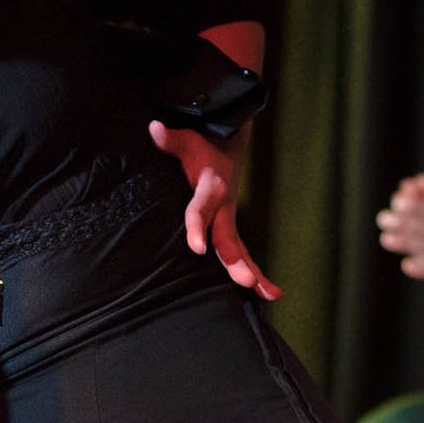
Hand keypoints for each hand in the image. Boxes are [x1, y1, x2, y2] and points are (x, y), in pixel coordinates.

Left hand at [147, 120, 280, 299]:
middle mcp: (224, 206)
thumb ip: (171, 139)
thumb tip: (154, 128)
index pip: (201, 208)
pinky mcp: (229, 227)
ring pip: (240, 250)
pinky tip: (268, 294)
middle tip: (245, 281)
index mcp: (211, 187)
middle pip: (228, 237)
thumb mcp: (186, 139)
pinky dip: (256, 273)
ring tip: (269, 294)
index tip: (197, 248)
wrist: (227, 144)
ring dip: (254, 272)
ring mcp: (229, 219)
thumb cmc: (201, 144)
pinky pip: (242, 253)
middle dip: (236, 259)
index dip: (198, 226)